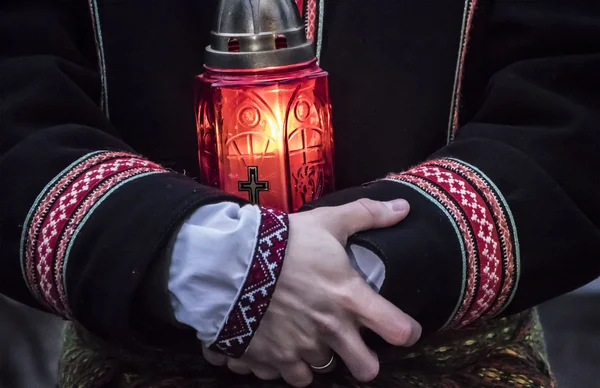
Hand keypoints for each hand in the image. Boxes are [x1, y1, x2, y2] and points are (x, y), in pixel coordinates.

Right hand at [203, 199, 421, 386]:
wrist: (230, 262)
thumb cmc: (284, 242)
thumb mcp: (327, 222)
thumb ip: (366, 215)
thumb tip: (403, 207)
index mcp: (350, 299)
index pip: (398, 330)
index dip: (406, 332)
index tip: (401, 328)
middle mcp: (330, 332)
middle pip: (366, 369)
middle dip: (363, 361)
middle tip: (352, 346)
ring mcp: (298, 350)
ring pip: (320, 371)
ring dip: (317, 356)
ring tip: (306, 335)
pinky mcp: (269, 360)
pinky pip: (284, 375)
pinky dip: (283, 364)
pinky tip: (277, 344)